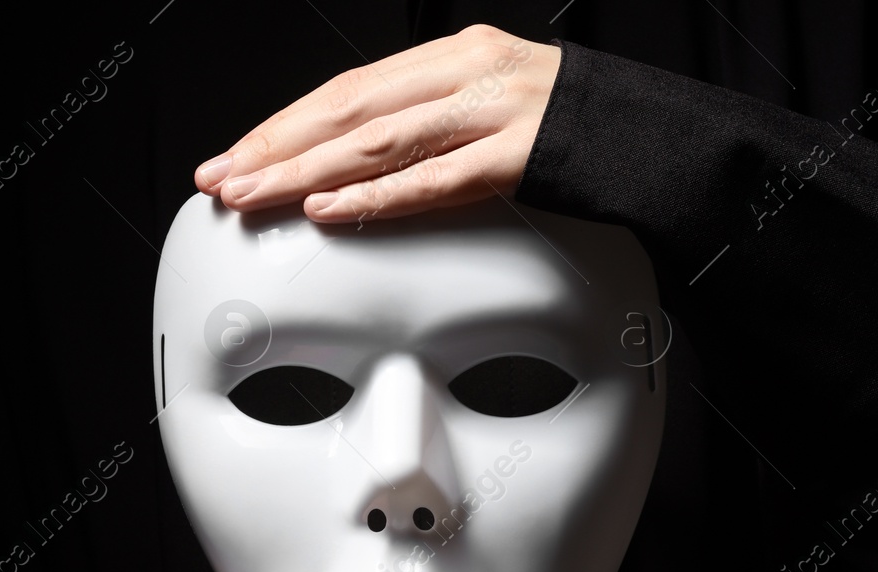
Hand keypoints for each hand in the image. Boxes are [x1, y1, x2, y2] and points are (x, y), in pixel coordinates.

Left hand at [192, 24, 560, 224]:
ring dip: (304, 172)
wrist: (657, 138)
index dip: (286, 123)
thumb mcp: (493, 108)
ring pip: (377, 142)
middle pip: (348, 109)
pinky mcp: (520, 156)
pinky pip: (435, 179)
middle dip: (275, 146)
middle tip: (220, 179)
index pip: (350, 89)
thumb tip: (359, 164)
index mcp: (456, 55)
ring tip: (252, 195)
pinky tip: (328, 209)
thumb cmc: (574, 130)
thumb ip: (433, 125)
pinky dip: (376, 197)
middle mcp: (467, 72)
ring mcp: (494, 112)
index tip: (238, 154)